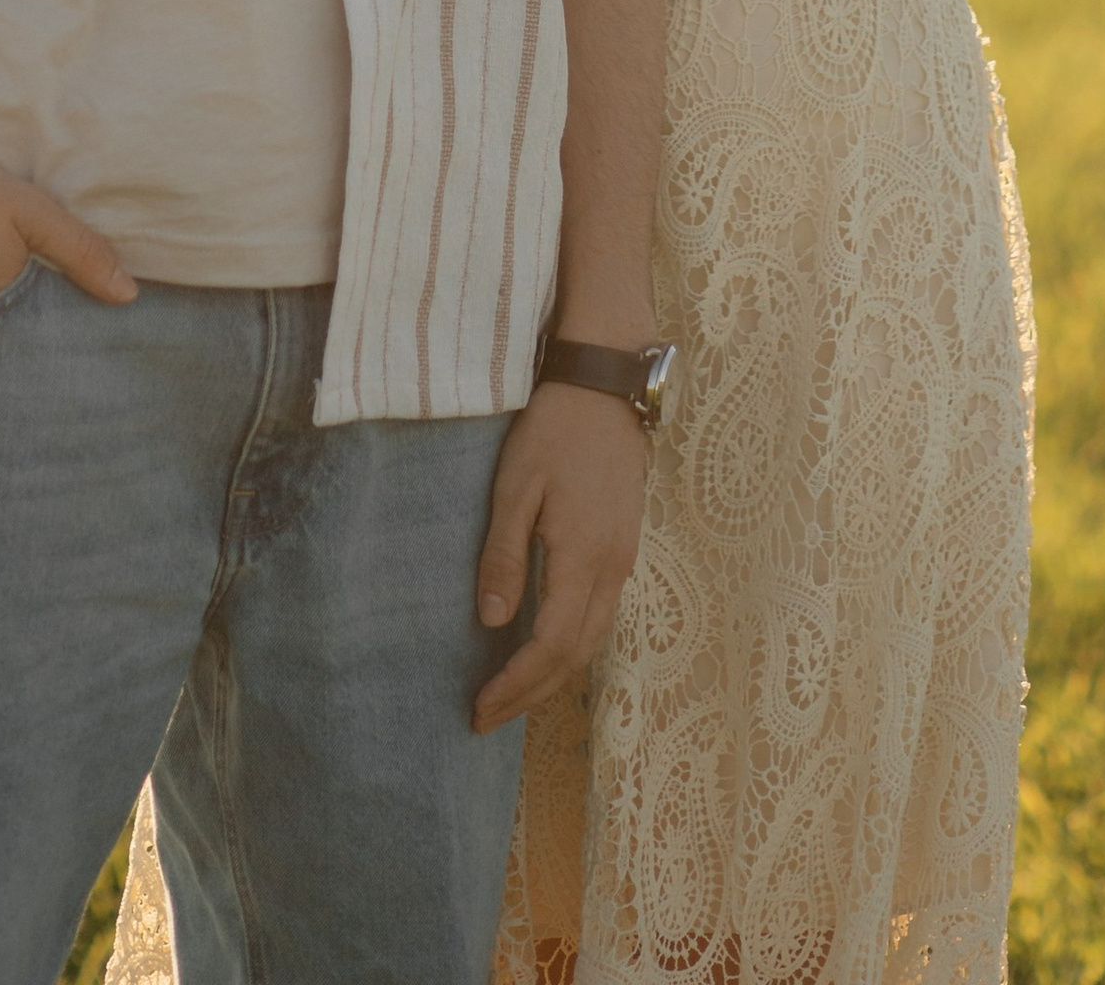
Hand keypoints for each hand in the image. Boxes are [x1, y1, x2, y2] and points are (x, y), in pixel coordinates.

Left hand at [470, 382, 649, 731]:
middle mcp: (612, 568)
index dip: (517, 685)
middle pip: (576, 655)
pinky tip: (544, 646)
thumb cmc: (553, 430)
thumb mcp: (516, 486)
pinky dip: (570, 645)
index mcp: (584, 557)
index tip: (480, 709)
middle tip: (487, 717)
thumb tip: (494, 622)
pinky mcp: (624, 545)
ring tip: (511, 693)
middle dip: (532, 694)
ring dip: (553, 675)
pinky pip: (600, 615)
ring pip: (593, 639)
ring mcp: (624, 558)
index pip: (551, 645)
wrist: (605, 387)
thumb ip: (505, 555)